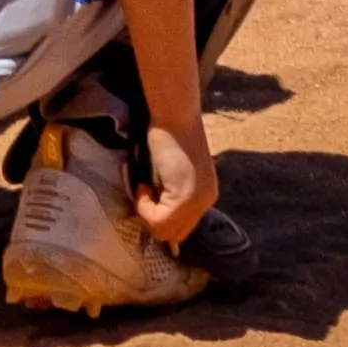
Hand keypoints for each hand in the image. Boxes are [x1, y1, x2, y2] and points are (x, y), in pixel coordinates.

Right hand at [132, 114, 216, 248]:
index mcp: (205, 193)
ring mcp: (197, 202)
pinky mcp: (184, 199)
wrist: (174, 113)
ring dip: (146, 212)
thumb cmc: (168, 130)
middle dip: (152, 218)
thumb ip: (170, 188)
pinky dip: (143, 206)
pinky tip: (142, 185)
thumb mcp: (172, 167)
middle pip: (175, 233)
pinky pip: (158, 221)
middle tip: (141, 192)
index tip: (147, 198)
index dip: (160, 217)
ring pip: (165, 231)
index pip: (183, 226)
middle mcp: (206, 201)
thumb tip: (154, 208)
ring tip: (142, 186)